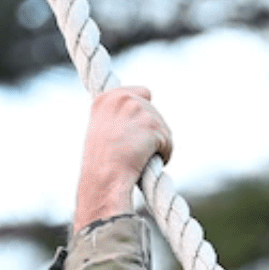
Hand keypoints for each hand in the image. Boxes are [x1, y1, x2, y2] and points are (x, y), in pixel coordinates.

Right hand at [74, 86, 172, 230]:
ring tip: (138, 158)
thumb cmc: (101, 164)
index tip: (139, 130)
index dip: (145, 112)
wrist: (104, 177)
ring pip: (163, 128)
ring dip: (157, 145)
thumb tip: (143, 115)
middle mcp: (122, 98)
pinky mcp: (152, 125)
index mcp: (106, 98)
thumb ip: (120, 117)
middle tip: (135, 151)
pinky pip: (168, 142)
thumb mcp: (103, 131)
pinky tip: (145, 162)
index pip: (142, 92)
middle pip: (155, 112)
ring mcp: (138, 109)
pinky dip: (163, 155)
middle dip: (151, 132)